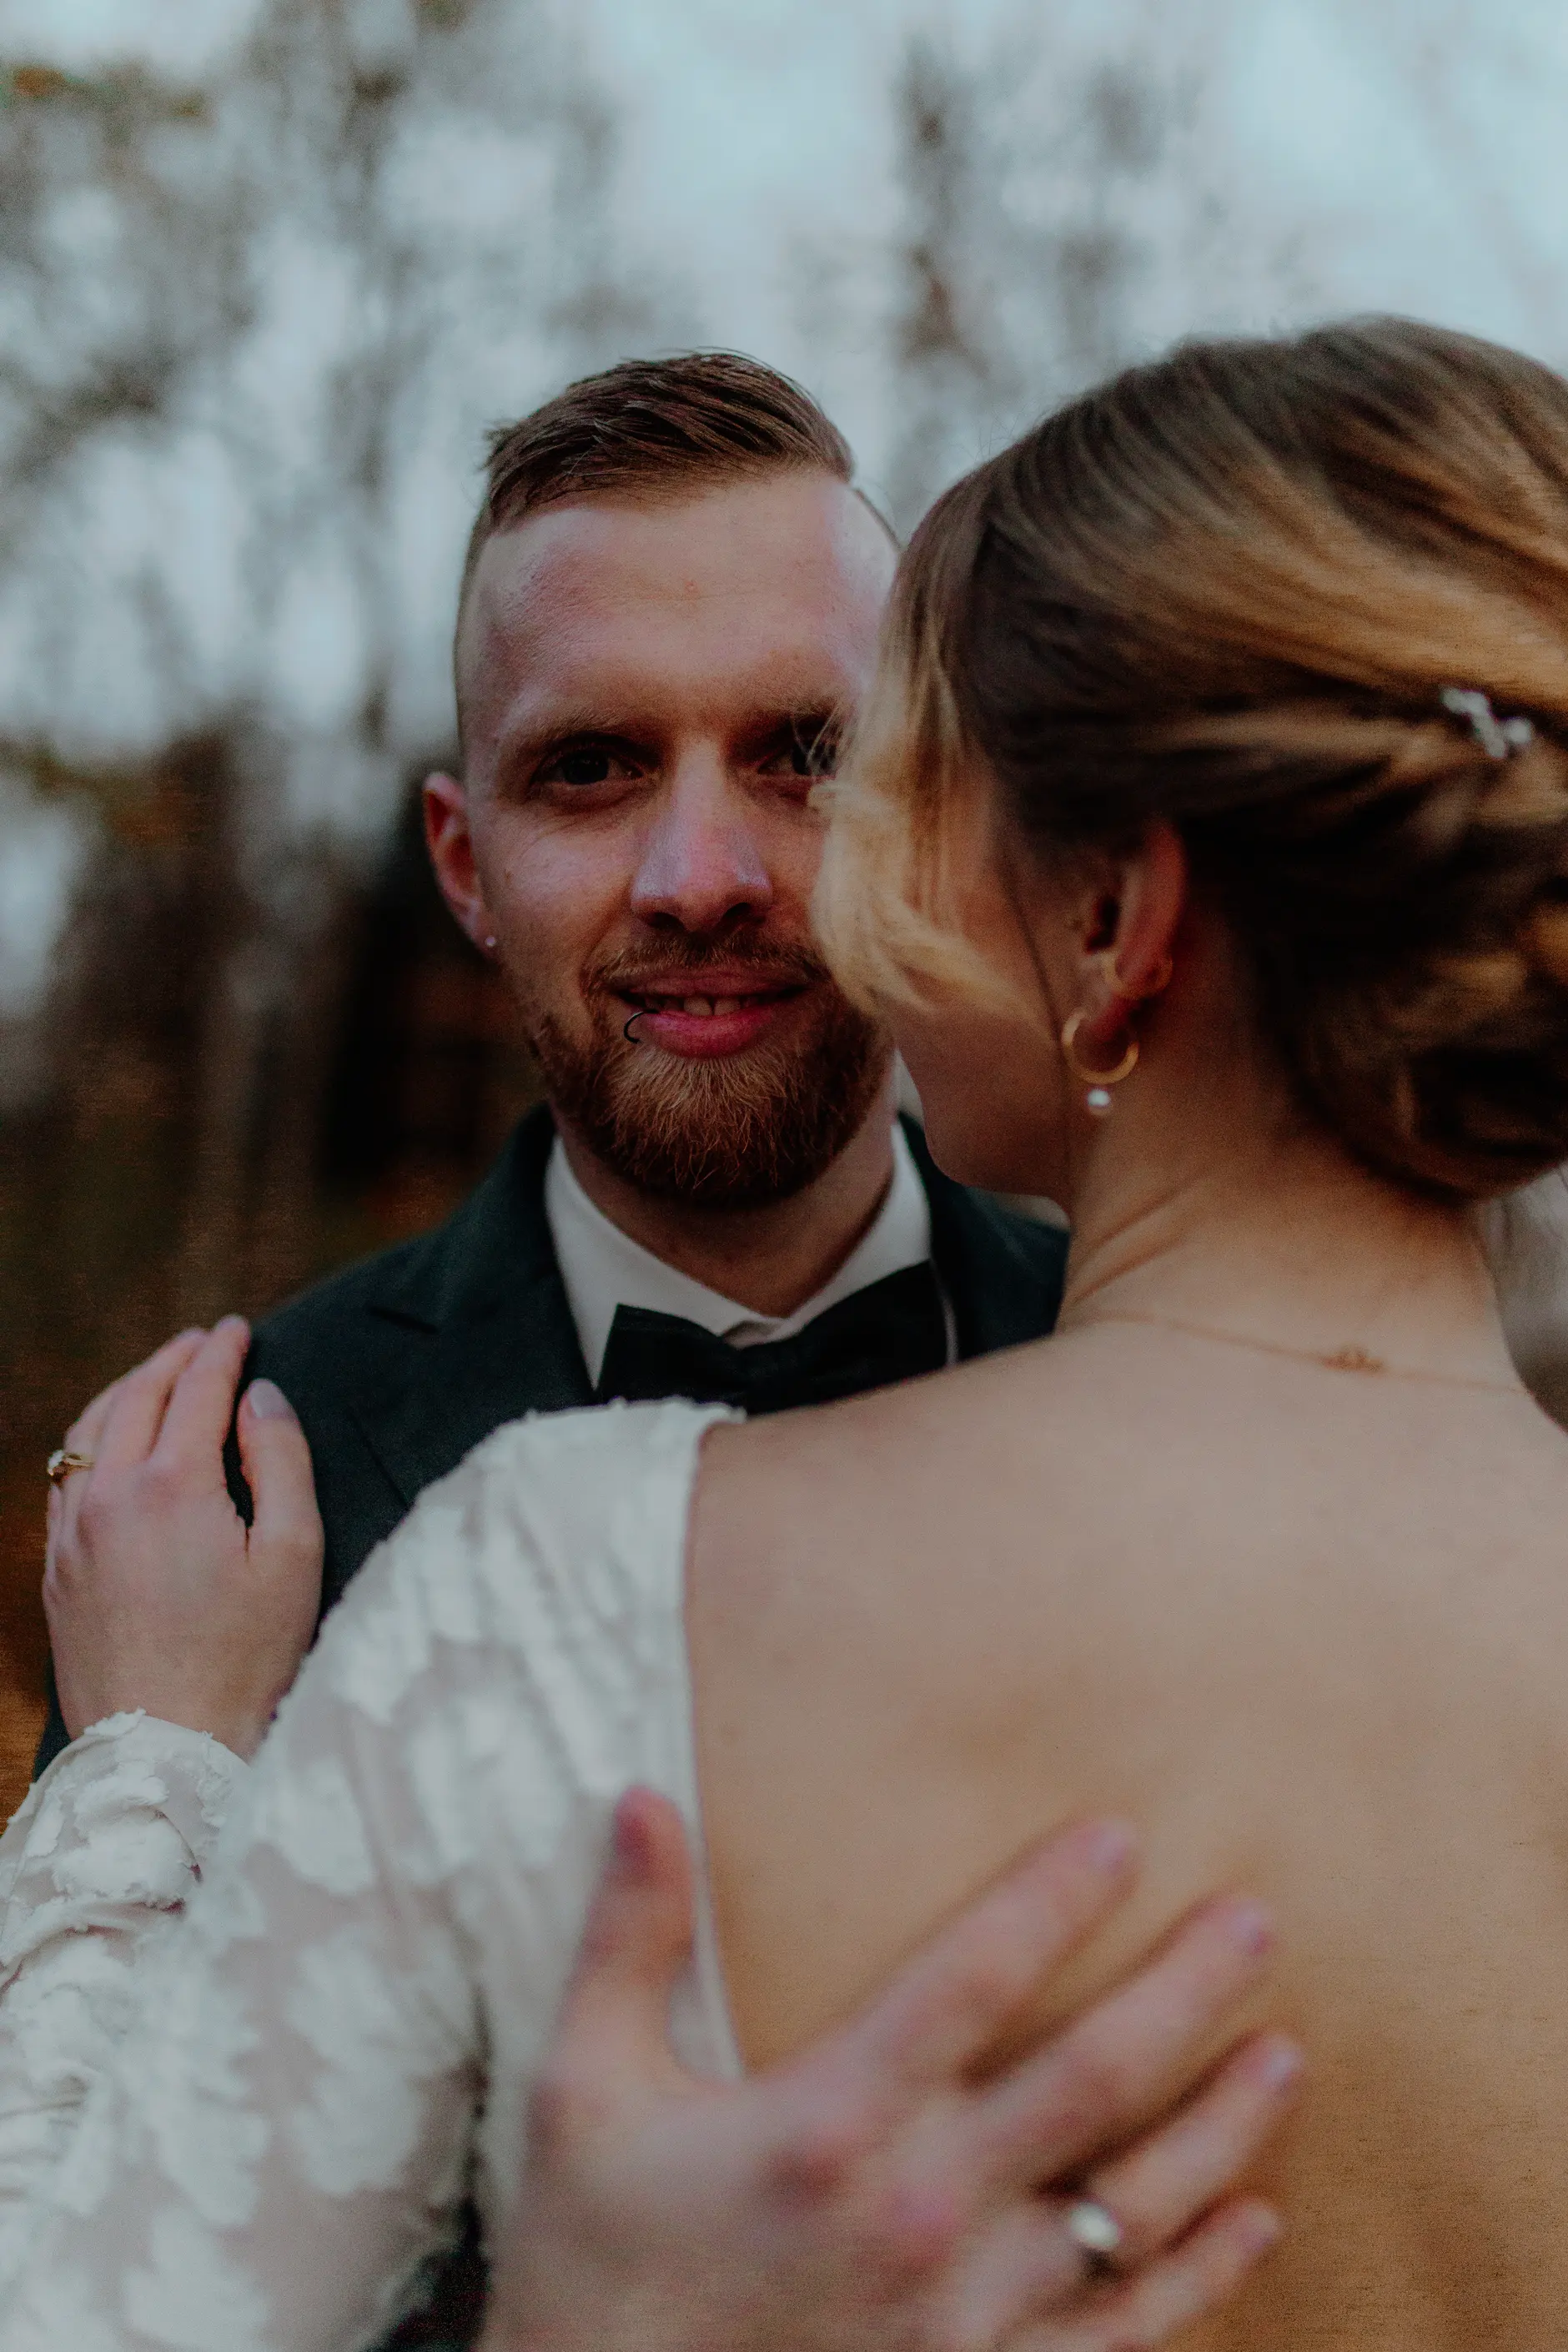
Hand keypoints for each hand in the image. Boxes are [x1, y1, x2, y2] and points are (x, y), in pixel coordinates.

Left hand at [45, 1320, 323, 1759]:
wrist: (167, 1751)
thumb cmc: (246, 1660)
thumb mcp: (293, 1556)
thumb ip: (280, 1461)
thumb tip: (260, 1396)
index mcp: (172, 1486)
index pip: (197, 1391)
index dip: (221, 1353)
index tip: (240, 1328)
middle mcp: (109, 1498)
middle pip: (136, 1398)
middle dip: (174, 1360)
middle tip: (204, 1341)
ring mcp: (72, 1534)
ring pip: (87, 1432)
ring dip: (126, 1392)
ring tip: (158, 1378)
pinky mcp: (56, 1570)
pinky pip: (63, 1480)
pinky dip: (90, 1441)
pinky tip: (110, 1447)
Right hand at [481, 1793, 1296, 2351]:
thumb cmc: (591, 2267)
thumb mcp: (582, 2093)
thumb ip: (625, 1943)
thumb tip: (645, 1799)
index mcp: (827, 2125)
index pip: (969, 1981)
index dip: (1051, 1900)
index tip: (1121, 1835)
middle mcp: (917, 2214)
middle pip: (1088, 2083)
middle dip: (1183, 1994)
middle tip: (1256, 1922)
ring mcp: (962, 2316)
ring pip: (1129, 2208)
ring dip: (1219, 2128)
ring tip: (1285, 2053)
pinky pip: (1116, 2333)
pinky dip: (1195, 2278)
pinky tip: (1251, 2221)